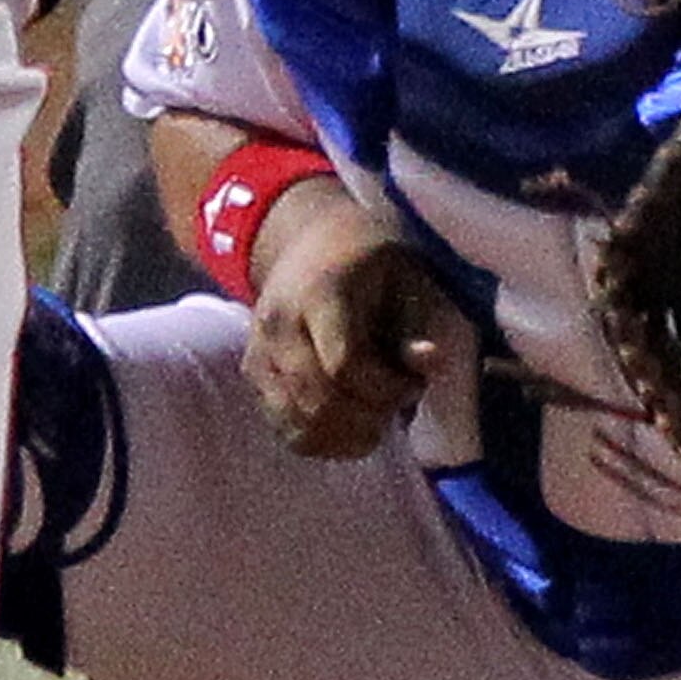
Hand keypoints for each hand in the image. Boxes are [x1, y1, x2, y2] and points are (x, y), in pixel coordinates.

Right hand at [242, 179, 474, 460]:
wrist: (309, 240)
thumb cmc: (369, 259)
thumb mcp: (406, 276)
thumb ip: (417, 323)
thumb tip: (427, 363)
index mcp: (318, 292)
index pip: (344, 364)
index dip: (385, 390)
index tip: (414, 385)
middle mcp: (277, 324)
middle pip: (318, 401)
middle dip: (368, 418)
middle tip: (397, 405)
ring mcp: (258, 351)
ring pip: (298, 423)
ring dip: (346, 436)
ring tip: (376, 417)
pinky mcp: (253, 373)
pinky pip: (284, 427)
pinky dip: (322, 439)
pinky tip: (350, 425)